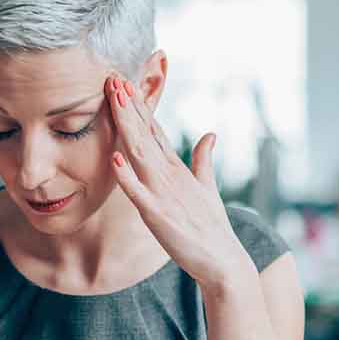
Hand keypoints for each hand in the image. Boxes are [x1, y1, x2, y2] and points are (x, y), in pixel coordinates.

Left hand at [105, 76, 253, 290]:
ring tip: (116, 101)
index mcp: (177, 168)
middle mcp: (169, 175)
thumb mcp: (207, 188)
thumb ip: (204, 160)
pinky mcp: (158, 215)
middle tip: (114, 77)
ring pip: (140, 154)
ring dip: (127, 126)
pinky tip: (115, 158)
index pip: (154, 130)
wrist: (224, 261)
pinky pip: (138, 194)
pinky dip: (127, 176)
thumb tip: (210, 134)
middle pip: (145, 134)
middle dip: (129, 106)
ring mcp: (163, 193)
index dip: (139, 106)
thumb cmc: (212, 227)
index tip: (125, 82)